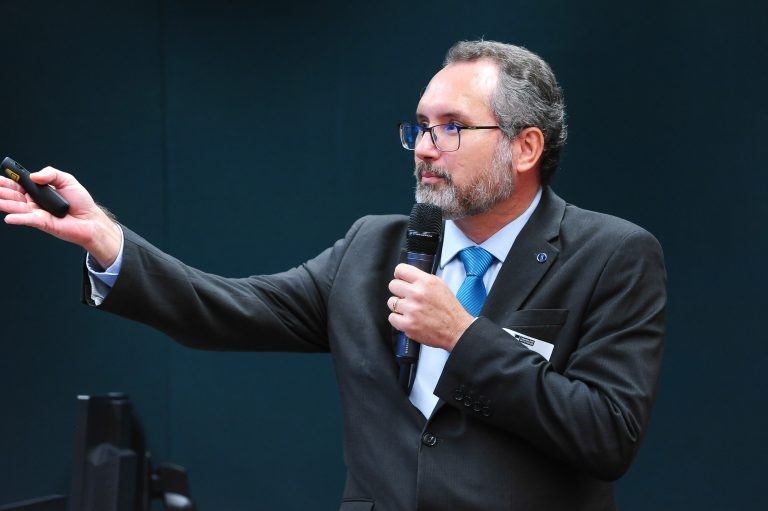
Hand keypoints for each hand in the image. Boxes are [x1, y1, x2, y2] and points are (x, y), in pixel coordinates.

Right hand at [0, 166, 121, 267]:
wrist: (91, 219)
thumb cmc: (80, 202)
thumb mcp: (67, 180)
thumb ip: (51, 173)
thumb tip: (34, 176)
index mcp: (38, 191)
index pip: (19, 184)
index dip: (8, 180)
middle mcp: (35, 202)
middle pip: (14, 195)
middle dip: (2, 191)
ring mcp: (37, 213)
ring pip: (18, 207)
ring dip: (5, 203)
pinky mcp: (43, 223)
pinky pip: (29, 220)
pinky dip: (19, 219)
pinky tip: (9, 217)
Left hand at [387, 263, 474, 350]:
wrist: (457, 330)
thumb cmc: (449, 309)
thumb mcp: (440, 285)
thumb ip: (422, 279)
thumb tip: (407, 276)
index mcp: (426, 282)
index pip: (400, 270)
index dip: (399, 275)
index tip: (401, 279)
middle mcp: (417, 293)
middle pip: (393, 285)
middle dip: (399, 291)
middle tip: (407, 297)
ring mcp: (411, 310)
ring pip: (391, 302)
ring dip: (399, 306)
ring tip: (410, 309)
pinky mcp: (408, 325)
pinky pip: (392, 317)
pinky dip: (398, 319)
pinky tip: (408, 319)